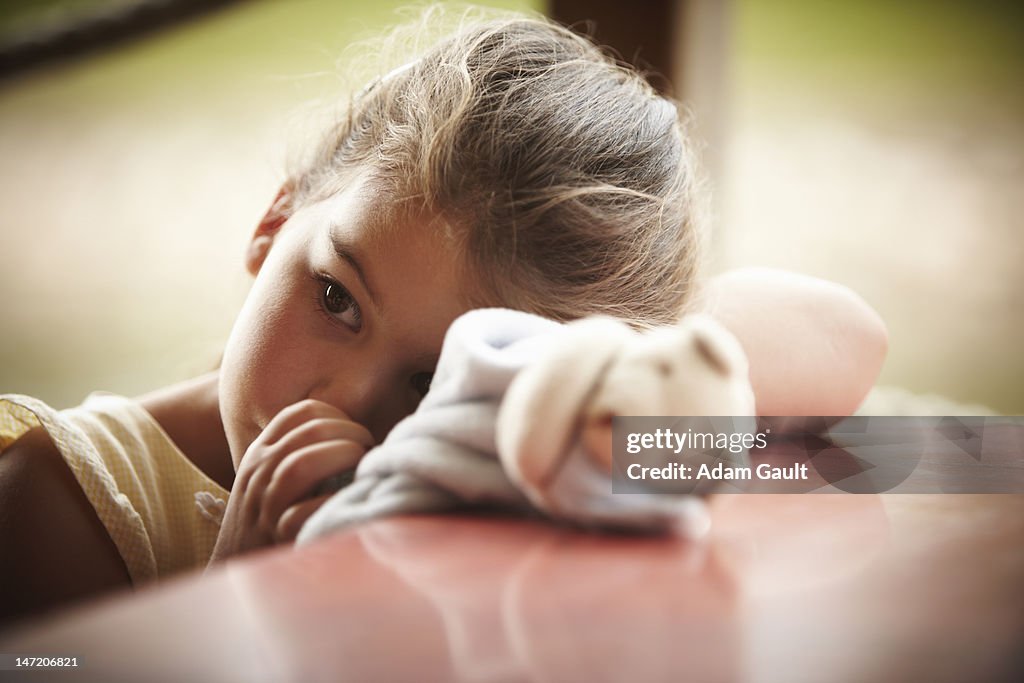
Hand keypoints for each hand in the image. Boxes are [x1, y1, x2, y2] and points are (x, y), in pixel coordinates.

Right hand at [209, 399, 373, 562]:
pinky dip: (330, 504)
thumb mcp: (270, 478)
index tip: (355, 434)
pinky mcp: (275, 538)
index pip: (301, 413)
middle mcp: (259, 474)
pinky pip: (302, 514)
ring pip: (301, 465)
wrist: (235, 576)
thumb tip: (357, 436)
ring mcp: (265, 507)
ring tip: (362, 470)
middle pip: (310, 432)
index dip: (337, 415)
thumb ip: (298, 453)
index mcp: (261, 453)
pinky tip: (347, 504)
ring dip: (342, 460)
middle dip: (350, 435)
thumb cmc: (267, 523)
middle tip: (368, 451)